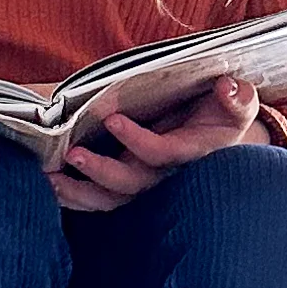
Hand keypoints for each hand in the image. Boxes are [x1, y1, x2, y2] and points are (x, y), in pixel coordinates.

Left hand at [48, 78, 260, 211]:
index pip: (160, 153)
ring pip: (109, 199)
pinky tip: (49, 185)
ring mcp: (142, 182)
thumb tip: (228, 88)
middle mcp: (164, 174)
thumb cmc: (223, 115)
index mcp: (190, 154)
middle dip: (99, 171)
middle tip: (72, 152)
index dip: (136, 141)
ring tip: (49, 176)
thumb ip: (237, 98)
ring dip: (77, 191)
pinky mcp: (125, 184)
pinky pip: (97, 199)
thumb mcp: (237, 104)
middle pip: (130, 184)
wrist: (217, 133)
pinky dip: (72, 196)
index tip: (111, 118)